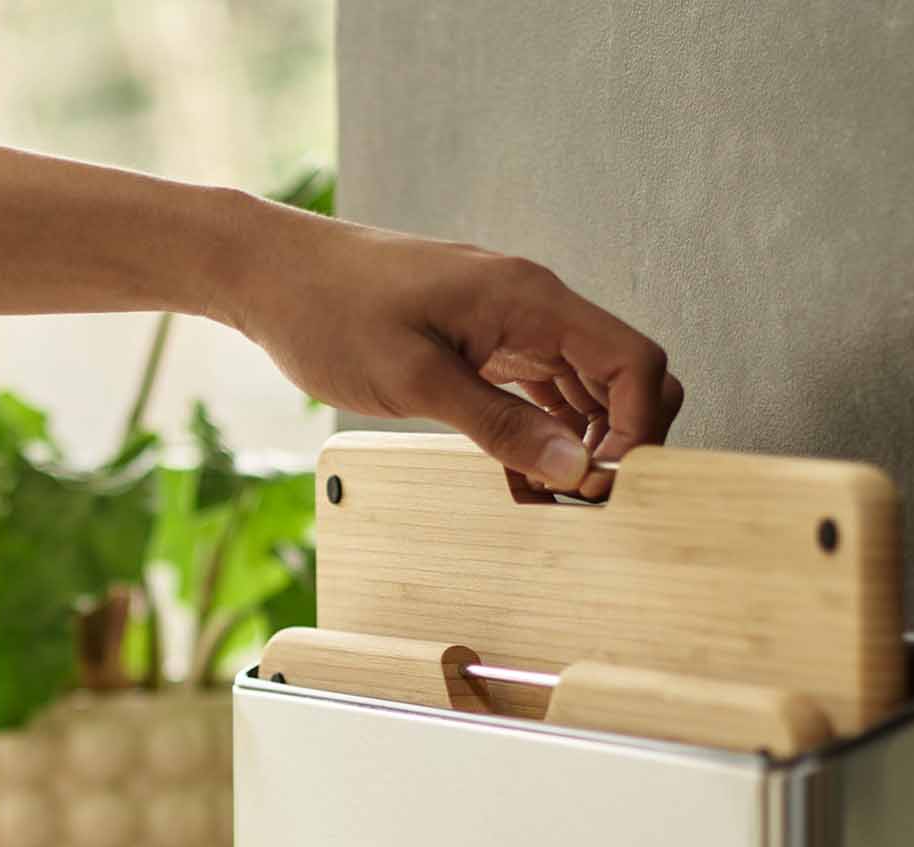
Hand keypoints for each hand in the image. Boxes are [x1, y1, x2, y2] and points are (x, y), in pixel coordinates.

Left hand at [218, 205, 684, 498]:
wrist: (274, 274)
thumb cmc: (333, 312)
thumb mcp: (416, 380)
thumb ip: (501, 427)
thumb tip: (577, 471)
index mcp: (531, 300)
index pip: (634, 361)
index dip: (639, 429)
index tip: (604, 485)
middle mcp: (534, 307)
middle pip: (622, 376)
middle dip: (619, 441)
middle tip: (584, 501)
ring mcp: (511, 326)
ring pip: (584, 391)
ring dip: (579, 447)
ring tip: (552, 505)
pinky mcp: (484, 346)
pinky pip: (538, 394)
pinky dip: (541, 437)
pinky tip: (524, 483)